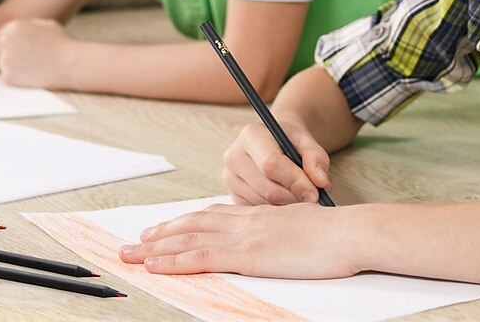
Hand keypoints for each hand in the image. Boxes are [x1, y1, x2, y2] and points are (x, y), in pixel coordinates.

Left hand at [0, 18, 74, 88]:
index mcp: (14, 26)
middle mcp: (6, 41)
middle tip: (33, 58)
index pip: (4, 34)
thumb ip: (30, 24)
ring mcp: (5, 60)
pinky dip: (19, 78)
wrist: (71, 64)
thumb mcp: (48, 24)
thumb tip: (21, 28)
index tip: (29, 47)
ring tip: (37, 65)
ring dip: (15, 65)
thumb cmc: (63, 44)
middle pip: (3, 48)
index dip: (17, 41)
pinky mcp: (7, 76)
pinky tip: (34, 74)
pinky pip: (8, 77)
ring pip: (4, 63)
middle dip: (14, 53)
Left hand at [119, 202, 357, 277]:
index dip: (185, 222)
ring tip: (132, 253)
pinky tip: (156, 265)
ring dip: (157, 246)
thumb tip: (270, 242)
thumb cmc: (332, 235)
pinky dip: (175, 260)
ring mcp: (245, 235)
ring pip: (190, 237)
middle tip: (136, 241)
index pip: (212, 216)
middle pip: (194, 223)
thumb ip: (279, 231)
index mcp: (258, 215)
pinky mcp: (248, 254)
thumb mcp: (300, 228)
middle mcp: (246, 220)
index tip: (164, 229)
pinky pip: (202, 256)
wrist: (347, 232)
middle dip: (162, 233)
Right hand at [222, 118, 331, 204]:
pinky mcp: (232, 196)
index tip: (315, 192)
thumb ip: (316, 158)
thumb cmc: (291, 140)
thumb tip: (322, 183)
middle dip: (293, 196)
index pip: (271, 164)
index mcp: (250, 135)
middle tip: (312, 197)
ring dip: (286, 204)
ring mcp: (230, 177)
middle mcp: (234, 155)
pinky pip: (256, 211)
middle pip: (266, 187)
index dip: (295, 181)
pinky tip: (285, 198)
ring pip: (262, 203)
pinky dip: (275, 210)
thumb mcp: (307, 141)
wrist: (275, 140)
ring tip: (299, 195)